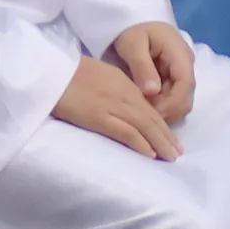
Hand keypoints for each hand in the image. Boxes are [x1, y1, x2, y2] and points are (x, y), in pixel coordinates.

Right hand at [55, 55, 180, 161]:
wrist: (52, 71)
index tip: (172, 138)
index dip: (163, 125)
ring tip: (170, 157)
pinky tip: (150, 153)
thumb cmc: (71, 74)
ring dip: (159, 142)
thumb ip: (118, 91)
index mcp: (125, 85)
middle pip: (152, 118)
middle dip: (166, 136)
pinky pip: (125, 132)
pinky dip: (140, 143)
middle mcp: (125, 95)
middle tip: (177, 152)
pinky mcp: (99, 118)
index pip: (150, 108)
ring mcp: (113, 106)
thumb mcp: (102, 77)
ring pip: (144, 126)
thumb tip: (128, 107)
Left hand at [109, 22, 197, 123]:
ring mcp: (182, 76)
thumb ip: (142, 67)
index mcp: (179, 54)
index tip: (153, 113)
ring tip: (144, 115)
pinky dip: (162, 109)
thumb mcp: (132, 44)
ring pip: (181, 103)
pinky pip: (174, 102)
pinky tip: (147, 110)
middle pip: (186, 97)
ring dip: (165, 112)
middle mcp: (186, 67)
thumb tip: (152, 92)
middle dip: (168, 111)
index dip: (172, 103)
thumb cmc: (132, 31)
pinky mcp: (175, 83)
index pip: (186, 84)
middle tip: (144, 118)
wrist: (133, 25)